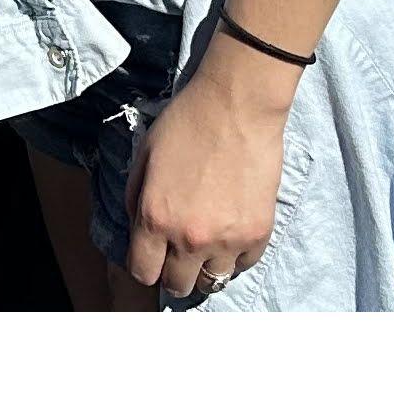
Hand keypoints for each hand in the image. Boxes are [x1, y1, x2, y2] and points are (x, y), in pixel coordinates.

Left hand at [121, 56, 297, 307]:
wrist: (236, 106)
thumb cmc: (186, 123)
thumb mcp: (144, 156)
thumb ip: (136, 200)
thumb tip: (139, 229)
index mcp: (155, 218)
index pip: (143, 273)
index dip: (145, 265)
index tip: (152, 255)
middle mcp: (189, 238)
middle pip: (177, 286)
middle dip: (173, 271)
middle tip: (179, 251)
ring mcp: (227, 240)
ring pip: (211, 282)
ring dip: (205, 266)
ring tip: (207, 242)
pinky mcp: (257, 234)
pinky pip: (243, 265)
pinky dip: (235, 255)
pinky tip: (230, 230)